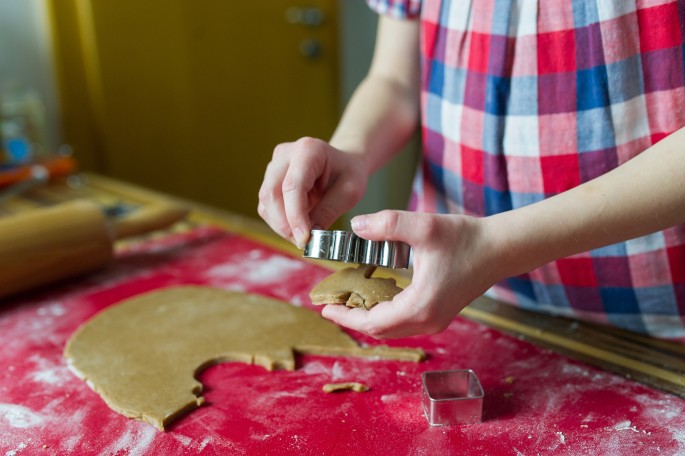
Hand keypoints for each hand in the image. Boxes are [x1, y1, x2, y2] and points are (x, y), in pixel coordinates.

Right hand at [258, 137, 367, 247]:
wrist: (342, 163)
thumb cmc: (348, 173)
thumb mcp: (350, 192)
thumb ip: (329, 211)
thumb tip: (310, 235)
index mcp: (308, 150)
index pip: (293, 186)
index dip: (295, 215)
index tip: (304, 239)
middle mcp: (285, 154)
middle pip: (271, 193)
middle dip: (285, 224)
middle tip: (303, 242)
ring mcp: (274, 165)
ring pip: (266, 202)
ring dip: (281, 225)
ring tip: (303, 234)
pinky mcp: (269, 179)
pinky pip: (266, 207)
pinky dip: (279, 222)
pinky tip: (296, 226)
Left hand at [321, 210, 501, 338]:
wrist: (500, 248)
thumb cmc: (466, 238)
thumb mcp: (423, 226)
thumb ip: (387, 224)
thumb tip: (355, 226)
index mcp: (420, 306)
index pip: (371, 322)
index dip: (345, 316)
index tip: (324, 308)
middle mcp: (427, 320)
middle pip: (379, 330)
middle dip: (352, 318)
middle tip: (331, 302)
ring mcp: (435, 320)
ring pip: (391, 328)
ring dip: (367, 316)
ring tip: (347, 299)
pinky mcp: (439, 313)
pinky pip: (403, 321)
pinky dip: (383, 312)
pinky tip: (374, 294)